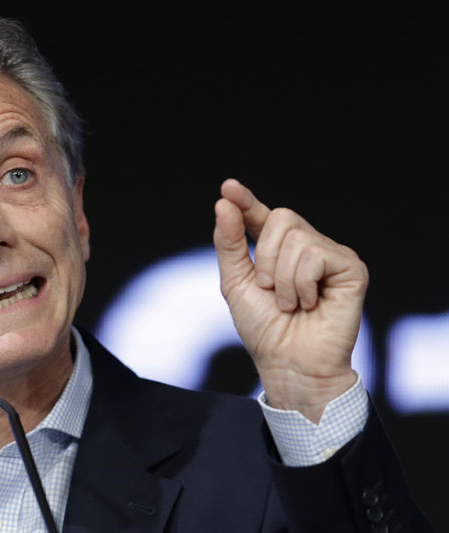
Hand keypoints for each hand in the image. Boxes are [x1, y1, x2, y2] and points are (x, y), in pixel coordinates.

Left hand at [213, 179, 368, 422]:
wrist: (289, 363)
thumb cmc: (264, 329)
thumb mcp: (236, 282)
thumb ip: (230, 243)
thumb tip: (223, 202)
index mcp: (278, 251)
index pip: (262, 216)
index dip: (246, 201)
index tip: (228, 188)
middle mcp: (307, 247)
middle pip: (282, 217)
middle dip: (266, 257)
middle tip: (270, 290)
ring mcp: (331, 256)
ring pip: (298, 238)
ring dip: (283, 279)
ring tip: (291, 303)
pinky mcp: (351, 268)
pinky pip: (316, 255)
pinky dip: (302, 283)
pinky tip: (310, 303)